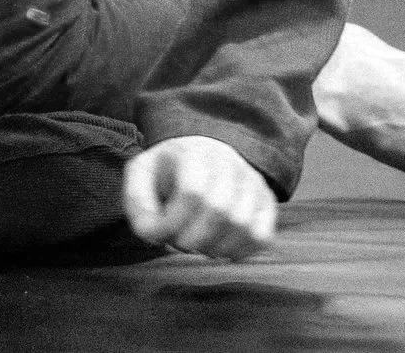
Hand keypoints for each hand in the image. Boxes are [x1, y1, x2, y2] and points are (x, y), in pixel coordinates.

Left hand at [122, 135, 276, 258]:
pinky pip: (262, 237)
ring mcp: (253, 183)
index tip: (160, 233)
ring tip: (198, 243)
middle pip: (220, 211)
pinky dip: (239, 252)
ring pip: (243, 227)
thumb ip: (138, 203)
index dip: (174, 222)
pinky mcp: (267, 204)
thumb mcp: (141, 175)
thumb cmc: (167, 172)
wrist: (203, 155)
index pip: (193, 192)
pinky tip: (220, 247)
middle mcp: (230, 164)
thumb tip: (154, 234)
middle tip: (180, 242)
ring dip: (214, 248)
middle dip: (193, 239)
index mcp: (195, 153)